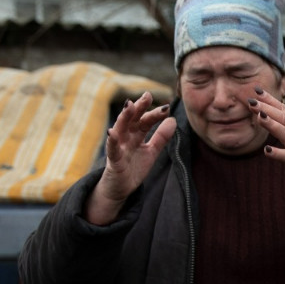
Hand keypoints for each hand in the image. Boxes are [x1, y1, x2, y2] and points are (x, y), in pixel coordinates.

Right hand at [85, 92, 175, 224]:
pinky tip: (111, 132)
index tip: (167, 106)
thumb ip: (161, 137)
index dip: (155, 114)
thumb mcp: (151, 151)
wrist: (120, 188)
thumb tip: (173, 120)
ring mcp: (118, 147)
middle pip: (133, 119)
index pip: (146, 121)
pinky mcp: (113, 160)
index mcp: (136, 135)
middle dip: (139, 107)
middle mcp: (126, 137)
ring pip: (120, 129)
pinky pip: (111, 149)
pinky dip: (111, 140)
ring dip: (124, 117)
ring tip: (129, 105)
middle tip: (147, 95)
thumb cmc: (134, 167)